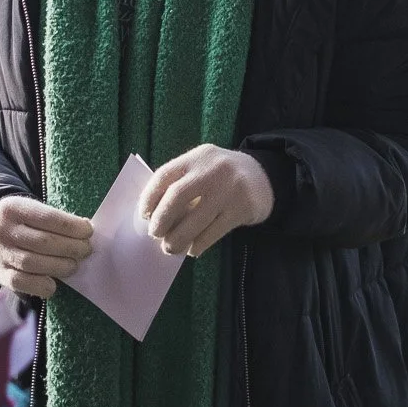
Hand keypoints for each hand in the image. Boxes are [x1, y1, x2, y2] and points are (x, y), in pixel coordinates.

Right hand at [0, 195, 92, 299]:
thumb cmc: (25, 222)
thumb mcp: (34, 211)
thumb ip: (55, 221)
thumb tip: (85, 234)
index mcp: (14, 208)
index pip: (49, 218)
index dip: (73, 226)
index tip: (88, 231)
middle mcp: (1, 229)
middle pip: (43, 242)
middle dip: (71, 248)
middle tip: (86, 250)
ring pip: (33, 263)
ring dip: (59, 266)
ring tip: (73, 265)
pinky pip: (20, 282)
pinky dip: (40, 285)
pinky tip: (53, 285)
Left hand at [138, 144, 273, 257]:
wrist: (264, 176)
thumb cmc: (221, 176)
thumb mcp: (202, 168)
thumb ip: (181, 183)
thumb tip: (153, 215)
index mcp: (197, 157)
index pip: (164, 175)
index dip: (149, 197)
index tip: (143, 216)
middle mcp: (212, 169)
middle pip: (177, 196)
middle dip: (161, 219)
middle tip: (155, 234)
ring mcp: (229, 189)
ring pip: (196, 219)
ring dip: (178, 238)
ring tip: (170, 248)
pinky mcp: (242, 208)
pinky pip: (214, 231)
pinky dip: (199, 243)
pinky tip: (193, 249)